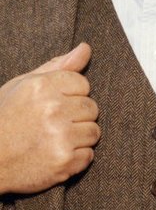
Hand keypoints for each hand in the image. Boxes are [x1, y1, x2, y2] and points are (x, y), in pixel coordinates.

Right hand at [0, 42, 99, 194]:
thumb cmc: (4, 119)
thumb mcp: (23, 85)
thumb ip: (58, 66)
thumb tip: (86, 48)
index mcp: (43, 86)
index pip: (83, 84)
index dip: (70, 96)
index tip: (53, 105)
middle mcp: (53, 109)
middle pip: (92, 108)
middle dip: (76, 116)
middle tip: (53, 125)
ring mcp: (59, 137)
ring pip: (93, 131)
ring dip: (79, 138)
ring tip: (54, 140)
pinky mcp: (63, 162)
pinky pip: (88, 156)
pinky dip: (75, 160)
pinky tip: (55, 156)